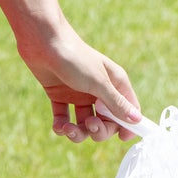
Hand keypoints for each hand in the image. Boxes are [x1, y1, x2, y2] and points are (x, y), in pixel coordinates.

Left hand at [17, 22, 140, 143]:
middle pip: (106, 121)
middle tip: (90, 125)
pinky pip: (65, 119)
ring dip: (79, 132)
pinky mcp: (60, 96)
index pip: (128, 110)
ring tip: (69, 129)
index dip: (127, 125)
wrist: (41, 40)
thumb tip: (137, 121)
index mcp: (114, 82)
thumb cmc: (74, 57)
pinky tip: (59, 126)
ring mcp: (78, 94)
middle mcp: (98, 90)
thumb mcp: (98, 82)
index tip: (121, 137)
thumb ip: (116, 103)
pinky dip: (62, 126)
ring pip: (85, 124)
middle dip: (99, 130)